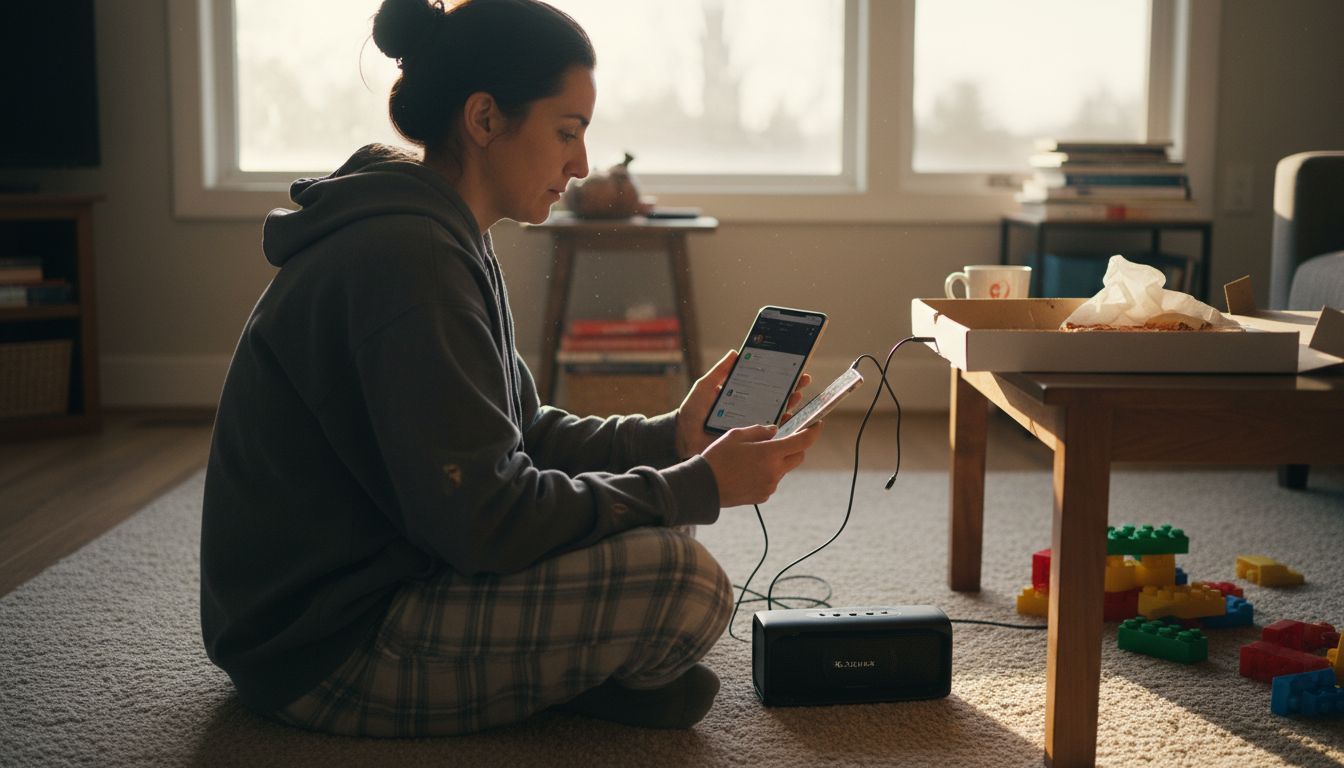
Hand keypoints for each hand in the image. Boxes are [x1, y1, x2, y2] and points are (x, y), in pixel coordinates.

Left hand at [674, 349, 811, 458]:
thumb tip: (735, 352)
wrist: (683, 435)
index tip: (793, 367)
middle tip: (802, 380)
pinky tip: (791, 420)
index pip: (766, 384)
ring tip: (798, 396)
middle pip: (777, 398)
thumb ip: (720, 371)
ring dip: (791, 405)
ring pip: (778, 415)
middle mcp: (750, 409)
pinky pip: (770, 435)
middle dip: (792, 388)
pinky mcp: (750, 440)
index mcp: (742, 395)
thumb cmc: (692, 411)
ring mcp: (751, 425)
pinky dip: (782, 428)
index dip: (780, 376)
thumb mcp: (705, 386)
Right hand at [701, 422, 823, 506]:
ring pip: (784, 469)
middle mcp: (775, 471)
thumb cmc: (718, 457)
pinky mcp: (763, 496)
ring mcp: (770, 485)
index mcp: (770, 453)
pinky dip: (767, 473)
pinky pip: (772, 481)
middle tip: (781, 440)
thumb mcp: (736, 435)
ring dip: (777, 461)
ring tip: (753, 457)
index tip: (817, 425)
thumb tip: (774, 431)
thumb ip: (759, 430)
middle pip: (798, 457)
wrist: (703, 487)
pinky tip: (748, 471)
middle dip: (795, 447)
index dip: (814, 432)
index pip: (803, 442)